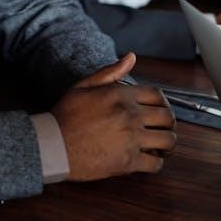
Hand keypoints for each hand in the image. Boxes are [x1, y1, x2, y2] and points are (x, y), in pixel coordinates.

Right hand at [52, 54, 176, 181]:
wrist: (52, 145)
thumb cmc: (65, 115)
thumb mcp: (83, 86)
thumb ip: (110, 72)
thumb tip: (131, 57)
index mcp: (121, 95)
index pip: (157, 95)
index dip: (162, 103)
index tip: (158, 110)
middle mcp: (130, 115)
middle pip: (167, 117)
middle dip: (168, 123)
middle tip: (161, 128)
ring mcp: (131, 139)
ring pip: (167, 140)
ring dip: (166, 143)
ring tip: (159, 145)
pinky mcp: (128, 162)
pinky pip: (156, 163)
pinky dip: (156, 162)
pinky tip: (147, 159)